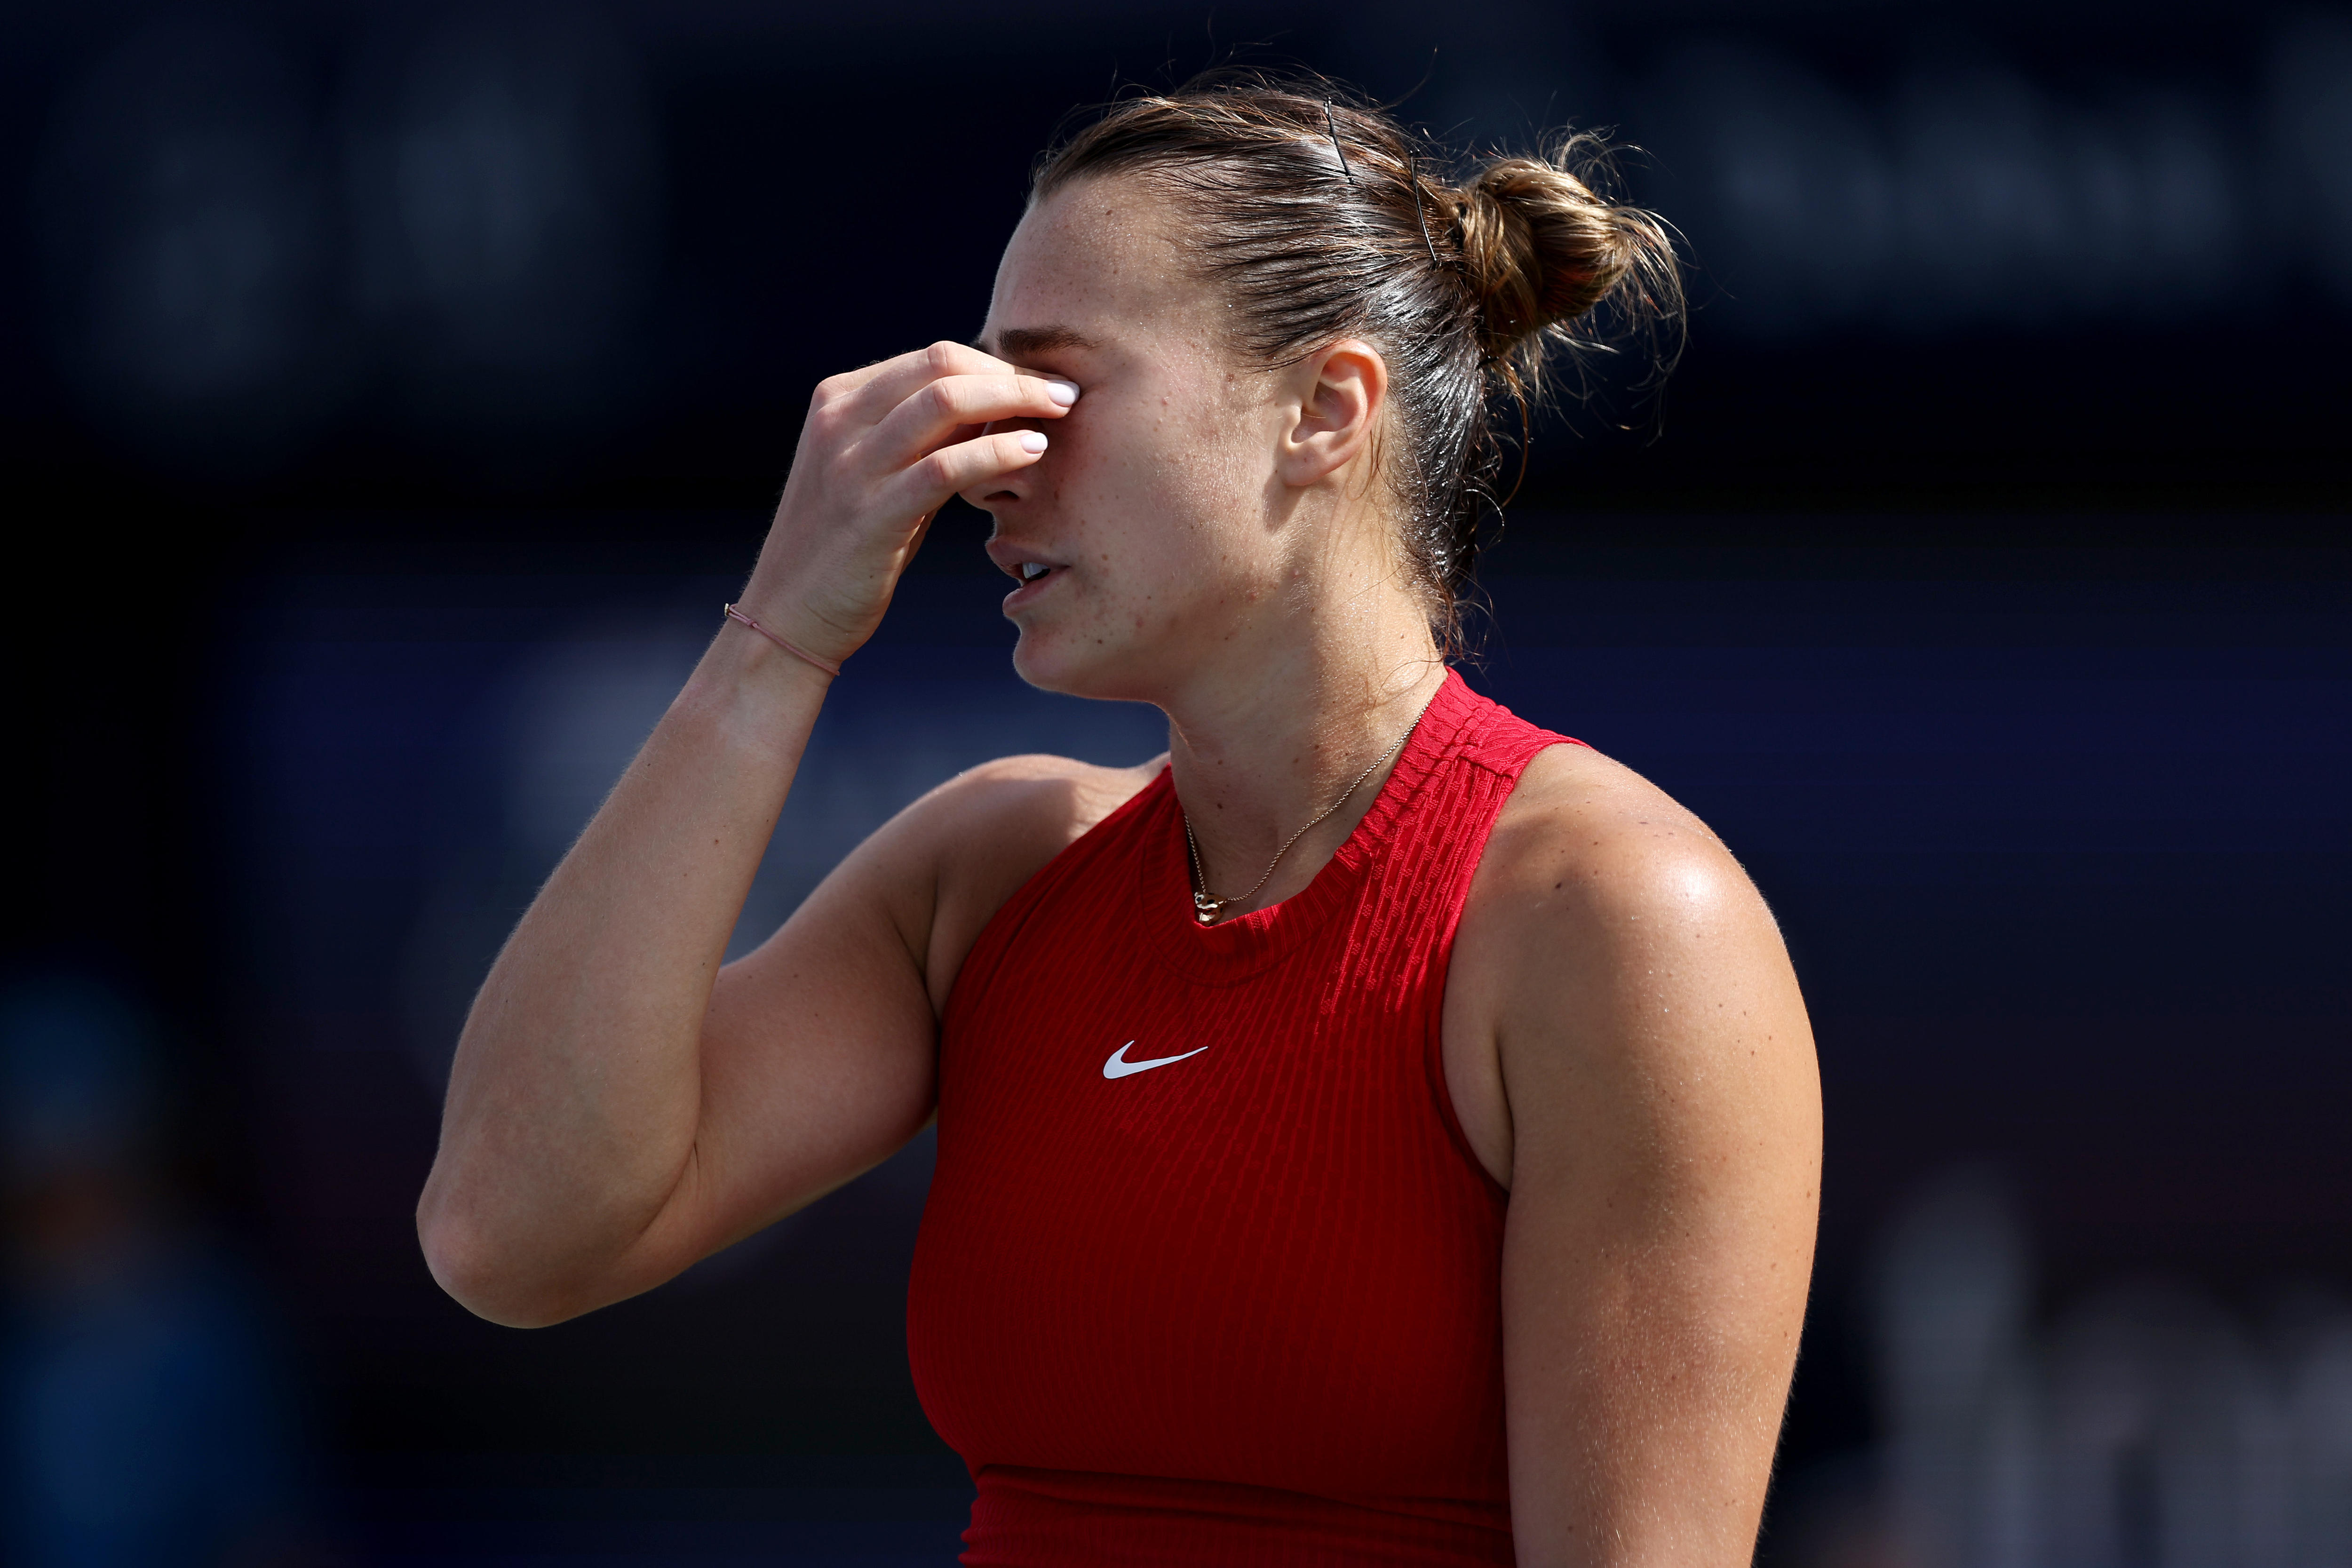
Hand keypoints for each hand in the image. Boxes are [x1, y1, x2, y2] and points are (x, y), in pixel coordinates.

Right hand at [737, 341, 1077, 665]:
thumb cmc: (850, 544)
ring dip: (1014, 401)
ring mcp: (850, 464)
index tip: (1045, 384)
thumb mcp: (882, 474)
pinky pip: (944, 467)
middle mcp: (839, 419)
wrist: (789, 613)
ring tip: (1060, 414)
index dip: (999, 365)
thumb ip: (927, 436)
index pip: (934, 357)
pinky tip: (1032, 453)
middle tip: (1065, 393)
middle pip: (942, 364)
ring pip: (944, 401)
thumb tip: (999, 402)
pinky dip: (996, 452)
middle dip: (1014, 374)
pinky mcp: (868, 513)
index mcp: (840, 399)